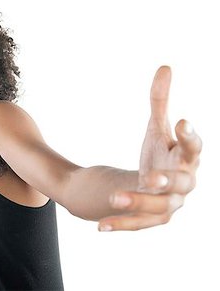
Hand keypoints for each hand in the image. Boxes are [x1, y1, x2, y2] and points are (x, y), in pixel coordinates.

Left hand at [98, 66, 201, 230]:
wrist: (151, 186)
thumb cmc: (159, 155)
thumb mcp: (155, 128)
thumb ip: (159, 101)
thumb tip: (165, 67)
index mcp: (186, 159)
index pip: (194, 149)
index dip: (190, 138)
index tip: (181, 122)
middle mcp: (183, 184)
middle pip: (181, 183)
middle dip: (167, 180)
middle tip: (150, 177)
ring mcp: (168, 205)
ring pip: (158, 207)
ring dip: (137, 202)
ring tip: (113, 196)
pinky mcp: (151, 220)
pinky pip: (137, 224)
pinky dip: (119, 224)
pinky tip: (99, 226)